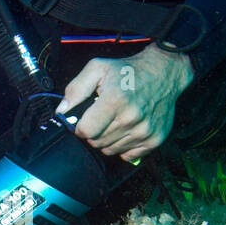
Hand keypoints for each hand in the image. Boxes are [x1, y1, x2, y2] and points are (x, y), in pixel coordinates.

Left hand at [56, 43, 194, 160]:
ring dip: (107, 139)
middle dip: (94, 132)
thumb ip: (75, 89)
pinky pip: (127, 155)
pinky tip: (126, 129)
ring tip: (115, 121)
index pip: (86, 131)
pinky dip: (123, 146)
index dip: (80, 126)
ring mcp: (144, 131)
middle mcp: (131, 118)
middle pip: (97, 142)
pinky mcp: (154, 140)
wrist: (163, 73)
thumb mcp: (97, 68)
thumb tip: (62, 111)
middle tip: (101, 117)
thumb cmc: (128, 71)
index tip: (85, 119)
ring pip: (110, 150)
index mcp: (115, 100)